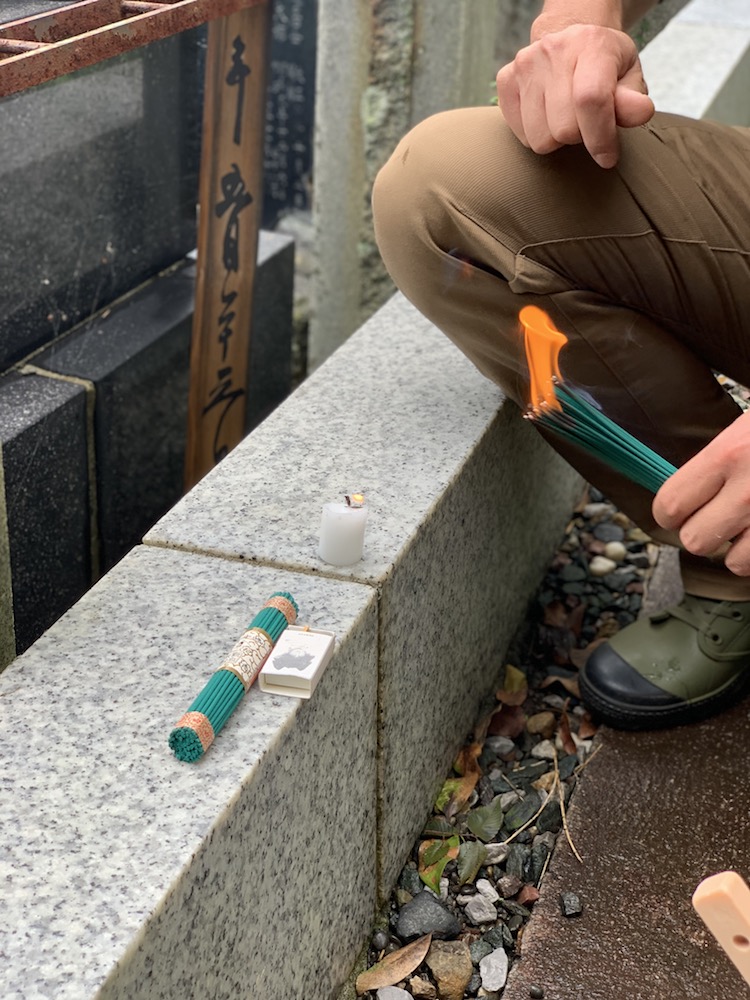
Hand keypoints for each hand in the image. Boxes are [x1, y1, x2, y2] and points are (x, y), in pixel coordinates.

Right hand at [496, 24, 653, 167]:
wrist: (570, 38)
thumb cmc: (604, 65)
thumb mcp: (628, 75)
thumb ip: (633, 98)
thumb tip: (641, 112)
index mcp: (591, 44)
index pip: (590, 100)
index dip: (599, 137)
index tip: (607, 157)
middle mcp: (553, 49)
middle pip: (563, 128)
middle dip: (578, 137)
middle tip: (585, 124)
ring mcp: (525, 64)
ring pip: (539, 138)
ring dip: (556, 138)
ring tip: (565, 119)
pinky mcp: (505, 79)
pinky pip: (519, 133)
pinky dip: (535, 134)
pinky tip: (546, 116)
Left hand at [653, 411, 749, 574]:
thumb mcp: (743, 426)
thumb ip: (713, 459)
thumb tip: (675, 494)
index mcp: (727, 454)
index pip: (670, 504)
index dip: (669, 512)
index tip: (678, 509)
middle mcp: (748, 490)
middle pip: (695, 540)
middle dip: (701, 531)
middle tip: (715, 515)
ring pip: (734, 562)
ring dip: (736, 548)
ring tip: (744, 524)